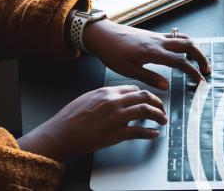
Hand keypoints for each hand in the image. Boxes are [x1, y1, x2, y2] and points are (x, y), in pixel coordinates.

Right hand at [17, 85, 166, 162]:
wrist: (61, 132)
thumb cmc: (70, 117)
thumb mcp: (88, 97)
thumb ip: (104, 96)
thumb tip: (117, 98)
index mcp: (107, 92)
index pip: (134, 89)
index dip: (145, 94)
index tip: (149, 100)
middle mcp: (114, 102)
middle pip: (144, 96)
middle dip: (158, 102)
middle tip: (162, 109)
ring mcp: (116, 117)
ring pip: (146, 111)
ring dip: (158, 115)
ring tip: (162, 120)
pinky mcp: (116, 133)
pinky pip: (139, 132)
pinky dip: (150, 133)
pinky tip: (154, 134)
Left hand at [83, 19, 210, 90]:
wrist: (103, 34)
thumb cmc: (112, 52)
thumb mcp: (128, 70)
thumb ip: (149, 78)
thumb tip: (166, 86)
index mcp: (153, 52)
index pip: (180, 61)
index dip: (193, 71)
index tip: (200, 81)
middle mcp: (158, 41)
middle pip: (188, 45)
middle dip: (201, 57)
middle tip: (206, 70)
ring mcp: (156, 36)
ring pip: (183, 38)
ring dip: (195, 49)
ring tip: (200, 61)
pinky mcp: (153, 35)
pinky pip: (175, 36)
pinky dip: (185, 43)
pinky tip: (184, 51)